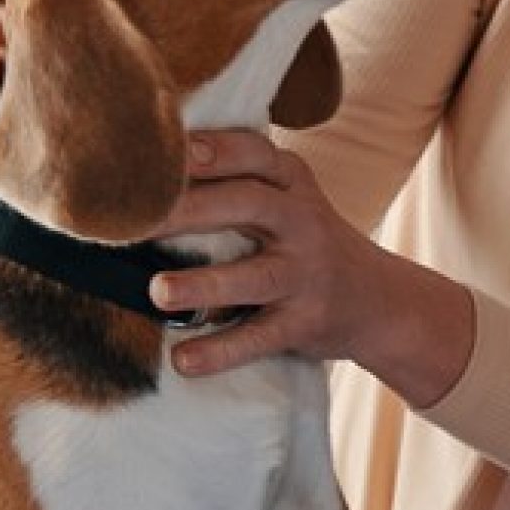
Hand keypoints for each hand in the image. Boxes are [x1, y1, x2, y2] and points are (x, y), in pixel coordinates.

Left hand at [149, 127, 476, 405]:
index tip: (166, 149)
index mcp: (290, 182)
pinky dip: (222, 351)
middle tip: (132, 218)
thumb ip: (230, 178)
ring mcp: (306, 275)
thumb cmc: (302, 241)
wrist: (377, 301)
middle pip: (248, 203)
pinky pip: (261, 338)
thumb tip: (131, 165)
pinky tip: (183, 359)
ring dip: (205, 283)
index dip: (211, 150)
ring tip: (158, 292)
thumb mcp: (283, 196)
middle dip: (189, 208)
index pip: (253, 152)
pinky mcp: (306, 323)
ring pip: (256, 277)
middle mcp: (303, 221)